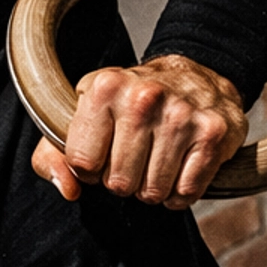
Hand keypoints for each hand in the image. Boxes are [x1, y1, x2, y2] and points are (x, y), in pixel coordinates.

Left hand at [32, 54, 246, 208]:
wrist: (195, 74)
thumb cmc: (132, 102)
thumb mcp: (84, 115)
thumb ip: (53, 155)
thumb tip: (68, 189)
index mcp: (105, 88)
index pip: (82, 163)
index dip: (91, 168)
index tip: (103, 153)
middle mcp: (144, 98)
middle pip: (119, 183)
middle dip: (124, 180)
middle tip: (134, 158)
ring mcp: (181, 115)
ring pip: (153, 191)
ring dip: (152, 187)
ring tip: (156, 161)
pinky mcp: (213, 134)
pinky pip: (186, 192)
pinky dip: (180, 192)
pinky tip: (179, 168)